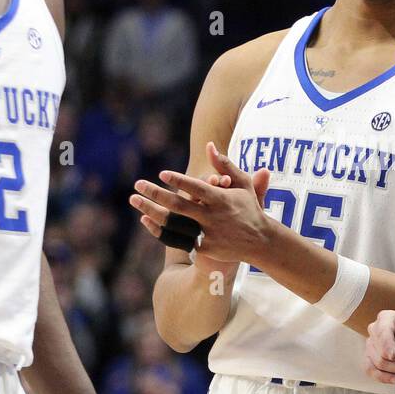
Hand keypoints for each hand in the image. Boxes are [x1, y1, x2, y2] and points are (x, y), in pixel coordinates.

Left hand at [130, 142, 272, 265]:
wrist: (260, 242)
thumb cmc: (249, 208)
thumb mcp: (242, 184)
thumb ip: (225, 164)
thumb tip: (209, 145)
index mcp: (222, 200)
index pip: (198, 189)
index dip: (180, 181)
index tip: (162, 174)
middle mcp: (212, 217)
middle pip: (180, 206)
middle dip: (157, 195)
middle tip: (138, 184)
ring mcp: (206, 235)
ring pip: (173, 224)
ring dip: (151, 212)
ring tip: (135, 200)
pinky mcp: (202, 248)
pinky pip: (175, 239)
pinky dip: (159, 230)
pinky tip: (145, 219)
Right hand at [364, 311, 394, 384]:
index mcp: (387, 318)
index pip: (382, 331)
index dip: (386, 344)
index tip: (393, 356)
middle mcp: (375, 329)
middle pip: (382, 351)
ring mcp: (371, 344)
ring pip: (379, 363)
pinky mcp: (370, 358)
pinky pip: (370, 370)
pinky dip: (384, 377)